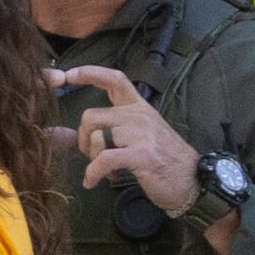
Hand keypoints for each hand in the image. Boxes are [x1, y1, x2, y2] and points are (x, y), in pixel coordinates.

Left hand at [49, 68, 197, 215]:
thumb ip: (106, 131)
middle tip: (91, 154)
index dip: (90, 73)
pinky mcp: (141, 155)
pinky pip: (104, 159)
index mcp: (139, 108)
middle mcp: (139, 116)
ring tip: (102, 170)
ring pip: (95, 138)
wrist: (194, 181)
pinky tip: (93, 182)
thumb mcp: (138, 138)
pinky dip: (93, 173)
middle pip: (91, 116)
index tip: (68, 75)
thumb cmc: (165, 160)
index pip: (115, 79)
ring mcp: (141, 134)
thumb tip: (60, 133)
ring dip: (91, 158)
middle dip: (82, 139)